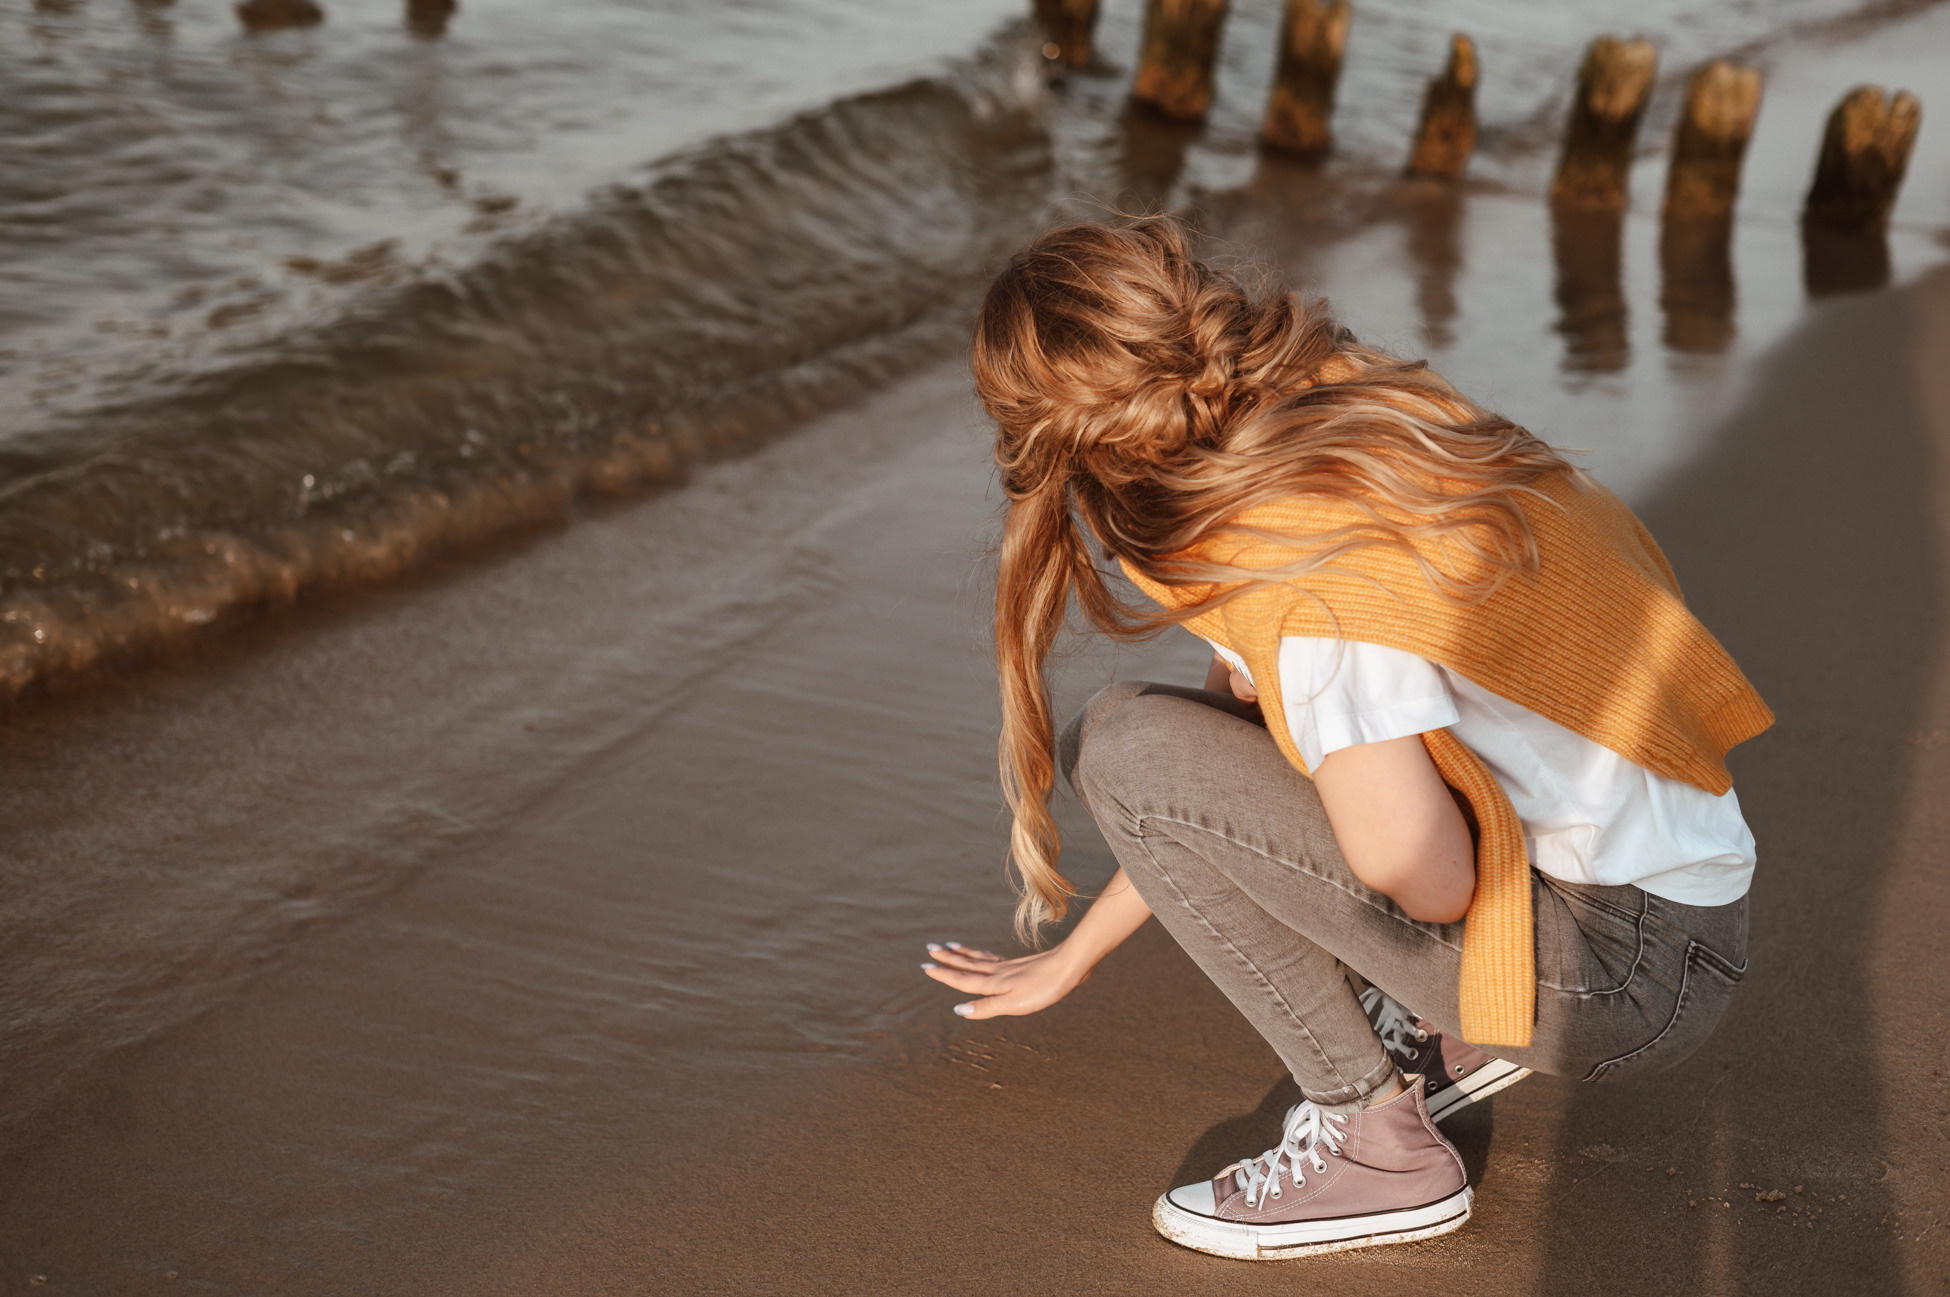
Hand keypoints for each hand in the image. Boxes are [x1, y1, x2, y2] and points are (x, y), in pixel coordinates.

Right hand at [921, 941, 1089, 1019]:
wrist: (1069, 966)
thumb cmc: (1043, 988)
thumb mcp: (1014, 1003)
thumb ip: (987, 1007)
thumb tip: (959, 1010)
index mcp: (994, 983)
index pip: (963, 980)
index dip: (945, 975)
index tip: (927, 967)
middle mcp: (998, 972)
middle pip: (968, 965)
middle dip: (949, 959)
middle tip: (930, 949)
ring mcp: (1010, 967)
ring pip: (980, 959)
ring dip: (963, 954)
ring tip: (950, 946)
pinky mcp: (1021, 965)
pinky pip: (993, 958)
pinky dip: (982, 955)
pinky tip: (984, 956)